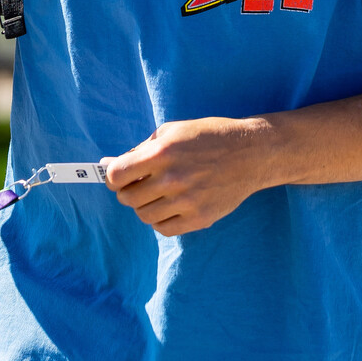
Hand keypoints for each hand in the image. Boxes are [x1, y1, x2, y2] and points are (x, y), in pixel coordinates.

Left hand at [101, 117, 272, 236]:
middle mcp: (173, 178)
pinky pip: (164, 229)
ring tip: (158, 194)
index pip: (117, 176)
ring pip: (143, 216)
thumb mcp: (172, 131)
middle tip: (140, 184)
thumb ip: (140, 149)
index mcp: (163, 152)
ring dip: (144, 206)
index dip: (112, 177)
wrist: (252, 153)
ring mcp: (187, 201)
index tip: (118, 176)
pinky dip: (160, 220)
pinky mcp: (200, 218)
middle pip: (127, 198)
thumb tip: (109, 166)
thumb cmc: (209, 137)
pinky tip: (170, 206)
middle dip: (128, 191)